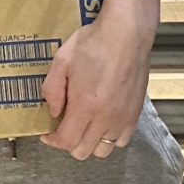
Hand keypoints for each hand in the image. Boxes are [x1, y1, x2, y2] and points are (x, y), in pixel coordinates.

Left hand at [39, 15, 149, 158]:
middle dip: (69, 142)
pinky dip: (110, 138)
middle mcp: (106, 116)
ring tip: (84, 125)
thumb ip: (52, 90)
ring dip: (90, 142)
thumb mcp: (62, 60)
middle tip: (64, 127)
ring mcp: (122, 117)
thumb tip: (53, 111)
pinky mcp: (135, 113)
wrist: (127, 33)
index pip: (66, 141)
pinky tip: (102, 123)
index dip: (53, 141)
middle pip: (83, 150)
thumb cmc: (96, 41)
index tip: (49, 134)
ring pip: (103, 149)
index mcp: (85, 104)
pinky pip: (121, 140)